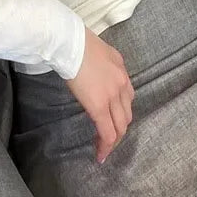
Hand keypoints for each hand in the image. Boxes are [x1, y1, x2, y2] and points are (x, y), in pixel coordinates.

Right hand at [65, 28, 134, 163]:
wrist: (70, 42)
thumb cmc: (77, 42)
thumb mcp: (98, 51)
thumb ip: (102, 65)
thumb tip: (96, 74)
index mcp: (121, 69)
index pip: (127, 97)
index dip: (120, 111)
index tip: (112, 120)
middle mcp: (122, 84)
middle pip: (127, 114)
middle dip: (119, 128)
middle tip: (108, 138)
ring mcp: (113, 96)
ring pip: (121, 126)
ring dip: (114, 139)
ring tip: (104, 148)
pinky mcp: (99, 106)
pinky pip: (108, 132)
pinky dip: (106, 145)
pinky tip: (100, 154)